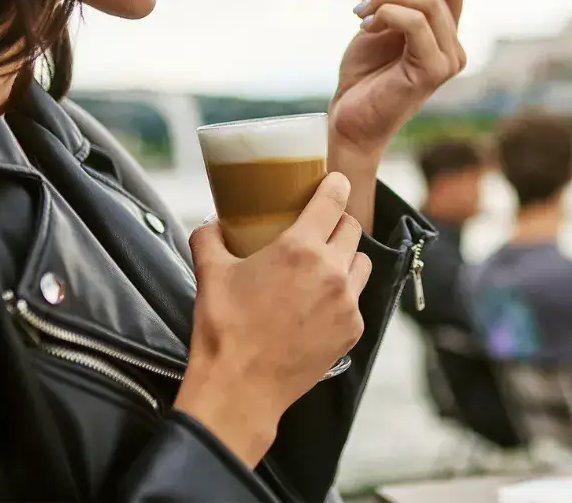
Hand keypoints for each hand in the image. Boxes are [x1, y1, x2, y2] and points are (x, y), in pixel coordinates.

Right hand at [174, 173, 371, 467]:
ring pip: (362, 262)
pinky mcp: (353, 330)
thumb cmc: (224, 328)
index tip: (334, 182)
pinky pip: (358, 299)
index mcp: (299, 248)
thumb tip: (211, 223)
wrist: (240, 388)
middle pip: (352, 228)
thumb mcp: (210, 273)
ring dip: (346, 256)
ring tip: (324, 265)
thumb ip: (209, 237)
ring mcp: (347, 303)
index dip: (336, 185)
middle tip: (318, 228)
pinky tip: (320, 303)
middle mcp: (331, 271)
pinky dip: (344, 294)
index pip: (334, 199)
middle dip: (337, 222)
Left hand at [330, 0, 466, 158]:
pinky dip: (386, 14)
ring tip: (357, 12)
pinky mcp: (433, 72)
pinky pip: (415, 23)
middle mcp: (453, 46)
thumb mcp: (380, 19)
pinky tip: (365, 27)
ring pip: (427, 1)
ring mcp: (447, 60)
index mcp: (445, 32)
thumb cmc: (364, 75)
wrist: (349, 119)